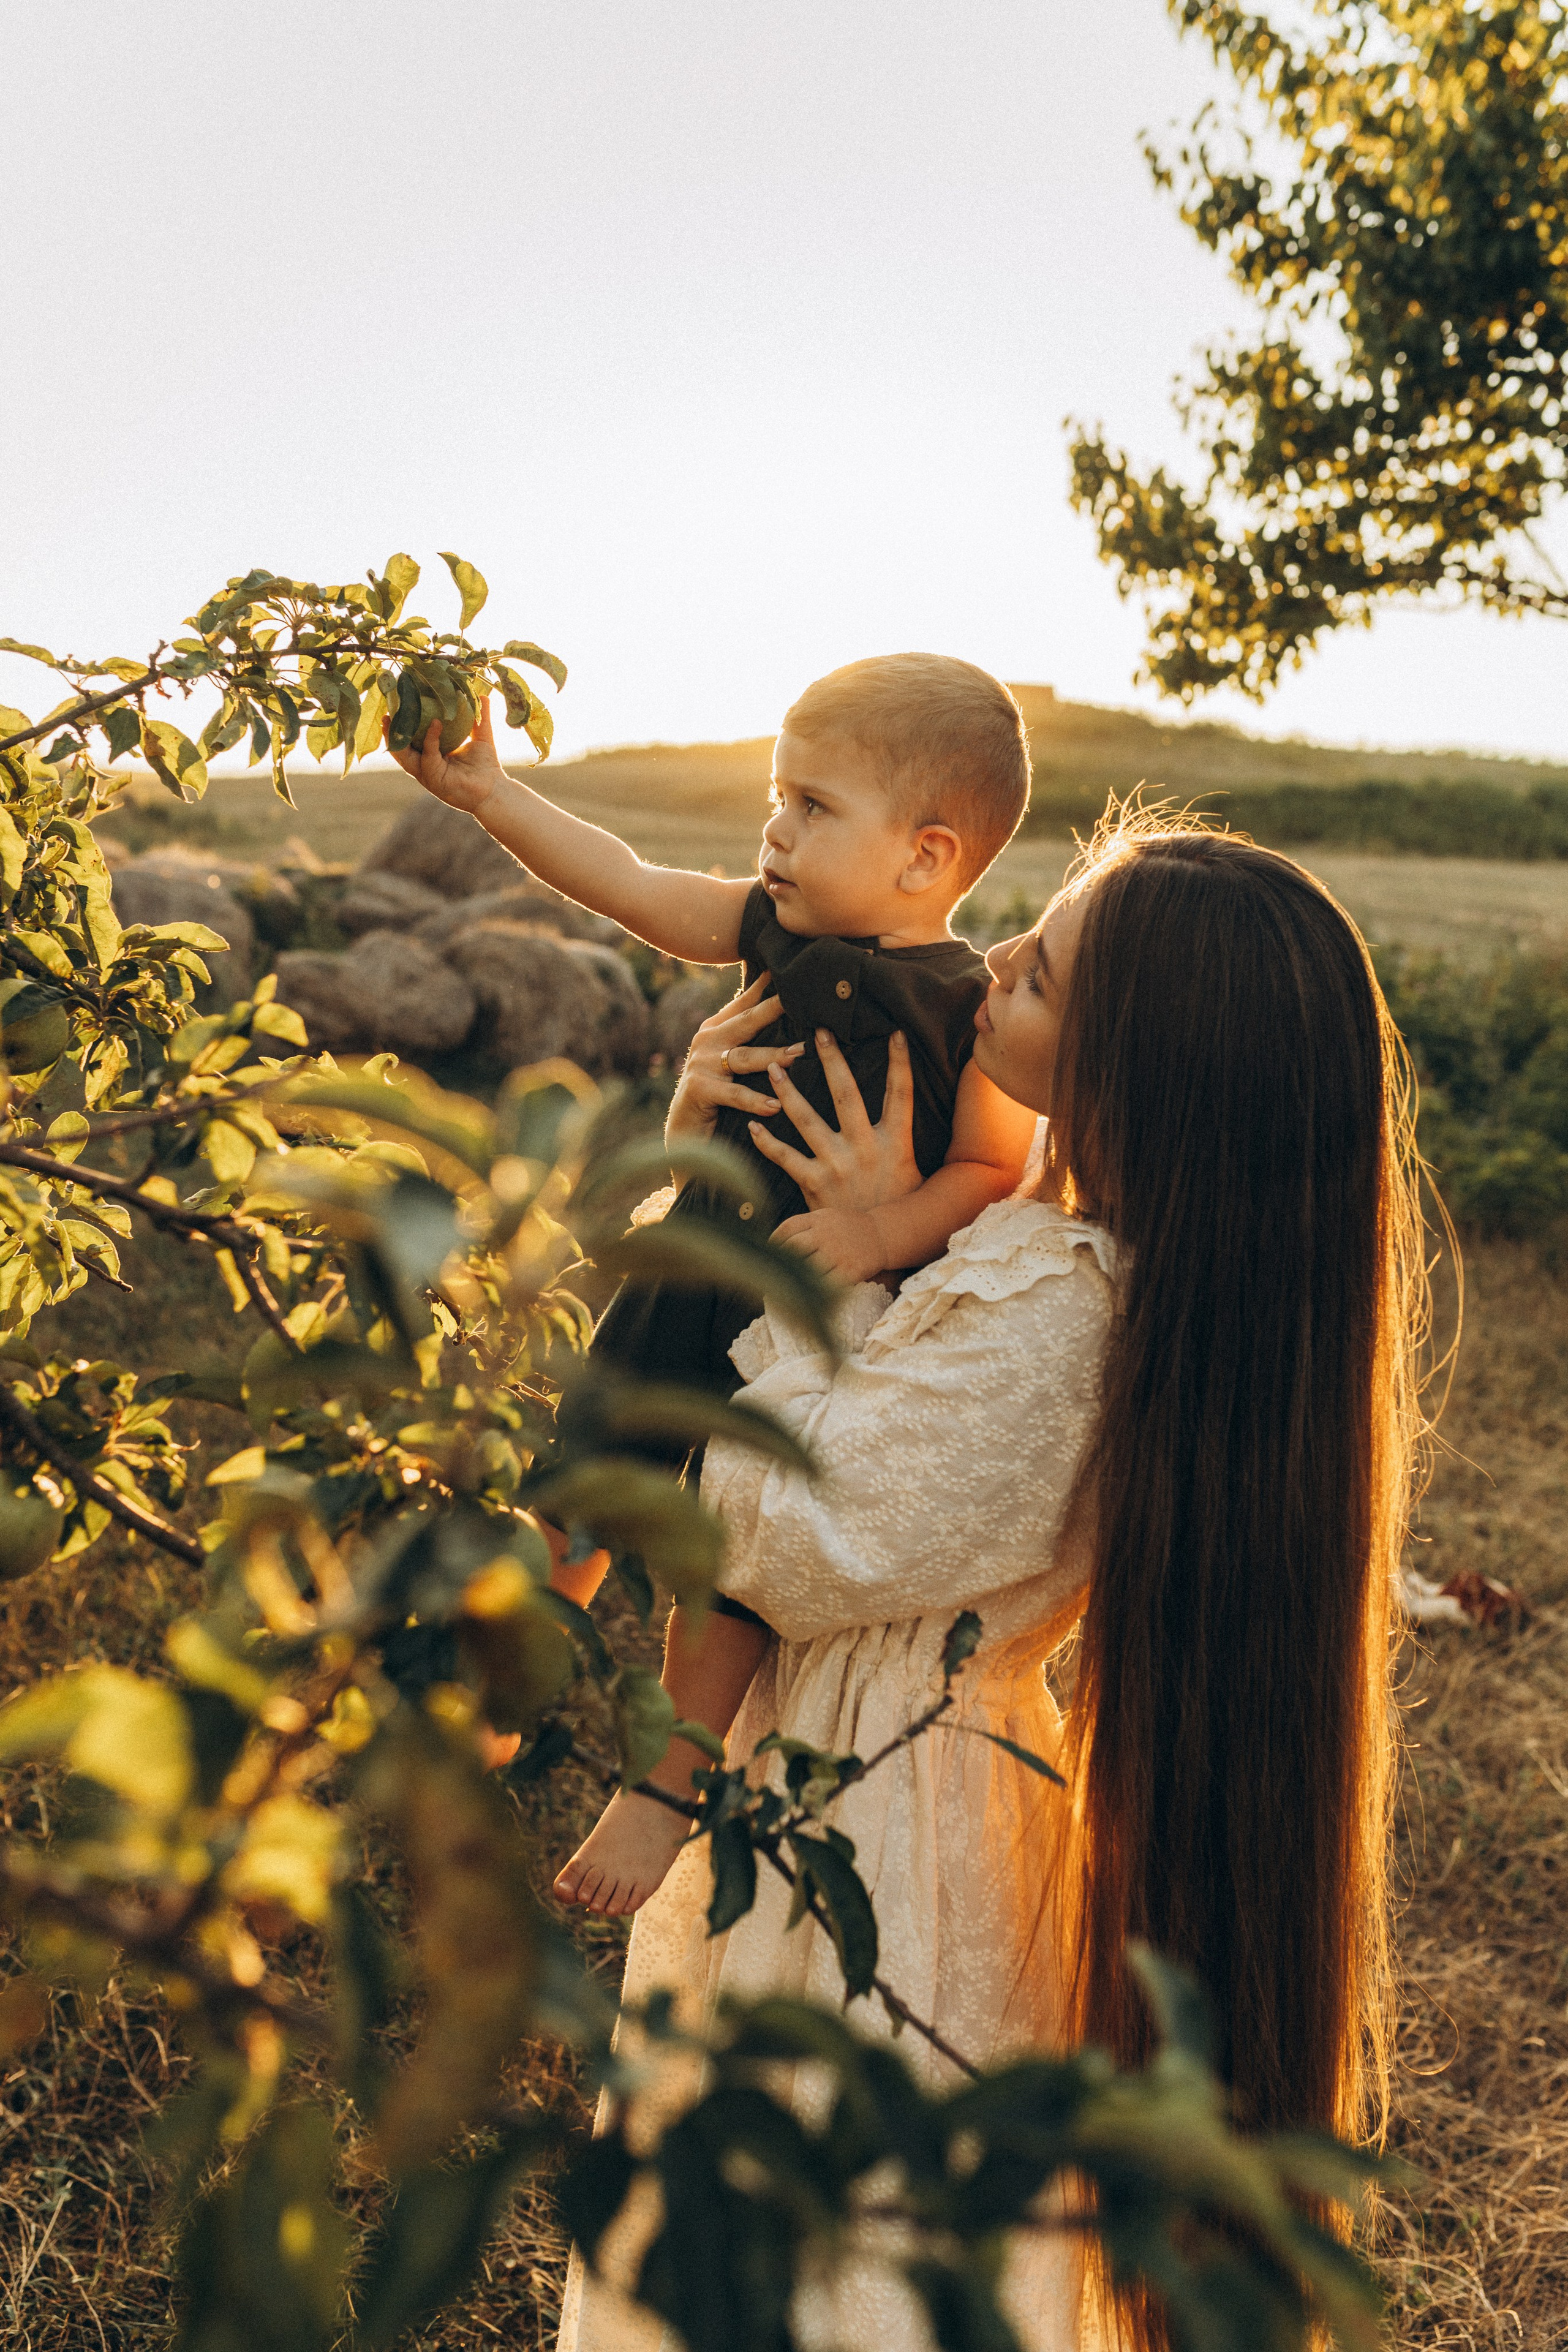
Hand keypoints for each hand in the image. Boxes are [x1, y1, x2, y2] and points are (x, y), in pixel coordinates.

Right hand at [385, 689, 507, 816]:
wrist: (495, 790)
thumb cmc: (486, 767)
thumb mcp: (480, 737)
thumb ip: (479, 718)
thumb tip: (482, 695)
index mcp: (430, 756)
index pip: (409, 740)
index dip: (401, 725)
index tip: (396, 705)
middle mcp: (425, 766)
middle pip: (399, 748)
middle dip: (389, 731)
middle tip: (385, 711)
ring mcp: (427, 774)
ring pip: (404, 756)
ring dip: (396, 738)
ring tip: (392, 718)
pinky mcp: (434, 779)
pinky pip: (428, 756)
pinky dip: (430, 739)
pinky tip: (435, 724)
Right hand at [665, 971, 805, 1151]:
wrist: (684, 1130)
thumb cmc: (717, 1094)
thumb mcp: (731, 1062)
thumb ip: (751, 1039)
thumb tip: (788, 1017)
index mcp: (717, 1028)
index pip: (745, 1002)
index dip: (766, 985)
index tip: (789, 968)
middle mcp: (708, 1040)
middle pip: (748, 1021)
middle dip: (775, 1009)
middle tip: (802, 1000)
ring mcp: (701, 1063)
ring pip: (745, 1057)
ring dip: (774, 1057)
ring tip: (800, 1054)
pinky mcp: (699, 1089)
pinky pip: (734, 1094)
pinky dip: (755, 1101)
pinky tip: (775, 1105)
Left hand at [749, 1029, 921, 1214]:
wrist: (877, 1248)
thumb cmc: (896, 1207)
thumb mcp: (913, 1172)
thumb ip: (906, 1142)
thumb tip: (922, 1119)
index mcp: (894, 1143)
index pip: (901, 1094)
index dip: (900, 1063)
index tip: (895, 1033)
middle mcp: (865, 1148)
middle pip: (847, 1094)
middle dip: (832, 1060)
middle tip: (820, 1032)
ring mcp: (838, 1164)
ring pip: (807, 1118)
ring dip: (788, 1091)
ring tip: (774, 1066)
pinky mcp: (815, 1183)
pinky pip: (785, 1157)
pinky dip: (767, 1141)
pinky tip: (754, 1125)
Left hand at [772, 1206, 891, 1283]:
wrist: (881, 1235)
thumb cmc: (847, 1228)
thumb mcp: (825, 1217)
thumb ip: (803, 1226)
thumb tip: (774, 1244)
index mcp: (817, 1219)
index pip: (787, 1228)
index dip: (773, 1242)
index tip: (767, 1255)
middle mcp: (825, 1235)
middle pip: (793, 1249)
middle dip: (779, 1263)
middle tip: (769, 1276)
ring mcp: (837, 1253)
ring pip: (807, 1269)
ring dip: (794, 1280)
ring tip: (782, 1290)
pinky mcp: (849, 1271)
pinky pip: (826, 1284)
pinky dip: (815, 1291)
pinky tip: (807, 1295)